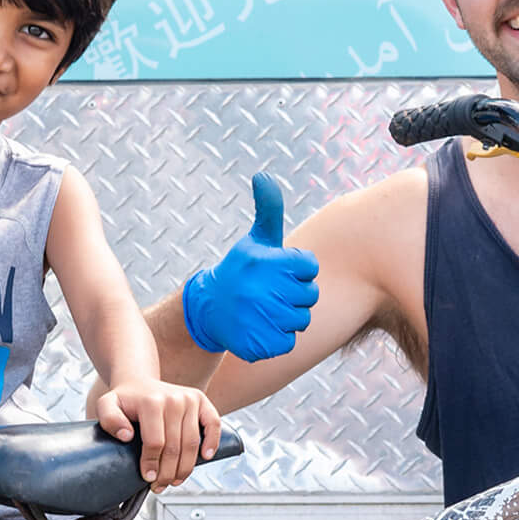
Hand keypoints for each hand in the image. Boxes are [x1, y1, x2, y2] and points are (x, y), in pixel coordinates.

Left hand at [93, 379, 219, 489]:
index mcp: (152, 401)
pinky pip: (213, 423)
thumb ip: (109, 419)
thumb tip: (127, 435)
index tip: (148, 478)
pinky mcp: (201, 400)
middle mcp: (174, 399)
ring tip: (175, 480)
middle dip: (168, 472)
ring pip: (192, 442)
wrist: (139, 383)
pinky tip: (206, 457)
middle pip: (175, 446)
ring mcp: (189, 399)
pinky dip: (212, 442)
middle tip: (160, 486)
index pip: (155, 442)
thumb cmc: (124, 400)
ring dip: (185, 467)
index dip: (152, 464)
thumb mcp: (107, 405)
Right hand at [180, 173, 319, 361]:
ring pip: (300, 321)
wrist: (209, 309)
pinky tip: (260, 327)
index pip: (310, 268)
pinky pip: (287, 342)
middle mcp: (262, 290)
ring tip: (267, 310)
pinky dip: (277, 338)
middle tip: (272, 293)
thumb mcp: (255, 240)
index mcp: (268, 262)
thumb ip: (268, 210)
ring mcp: (259, 319)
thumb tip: (263, 175)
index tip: (278, 272)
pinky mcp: (257, 344)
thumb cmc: (241, 271)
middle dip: (295, 295)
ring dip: (288, 318)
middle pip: (310, 296)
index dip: (298, 271)